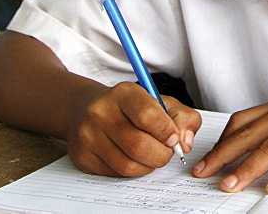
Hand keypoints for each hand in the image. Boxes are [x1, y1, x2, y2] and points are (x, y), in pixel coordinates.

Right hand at [66, 81, 200, 176]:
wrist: (86, 110)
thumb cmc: (131, 108)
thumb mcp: (160, 103)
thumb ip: (182, 118)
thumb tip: (185, 144)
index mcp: (124, 93)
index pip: (147, 115)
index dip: (166, 132)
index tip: (174, 139)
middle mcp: (101, 112)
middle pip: (138, 145)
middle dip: (161, 155)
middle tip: (166, 152)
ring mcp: (88, 136)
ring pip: (128, 165)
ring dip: (148, 166)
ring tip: (151, 155)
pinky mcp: (83, 157)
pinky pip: (116, 174)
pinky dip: (132, 171)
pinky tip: (133, 158)